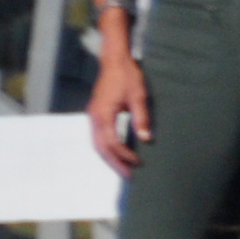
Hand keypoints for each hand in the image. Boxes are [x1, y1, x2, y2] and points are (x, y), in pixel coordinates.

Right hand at [89, 40, 149, 175]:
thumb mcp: (139, 96)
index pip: (113, 142)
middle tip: (128, 177)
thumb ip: (142, 118)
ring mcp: (93, 117)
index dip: (125, 155)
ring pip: (97, 144)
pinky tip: (117, 153)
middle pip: (101, 148)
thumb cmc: (128, 77)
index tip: (139, 162)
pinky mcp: (96, 115)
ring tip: (123, 169)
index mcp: (103, 115)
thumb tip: (146, 139)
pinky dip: (107, 148)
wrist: (114, 61)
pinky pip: (98, 137)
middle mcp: (94, 118)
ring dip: (110, 158)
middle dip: (115, 163)